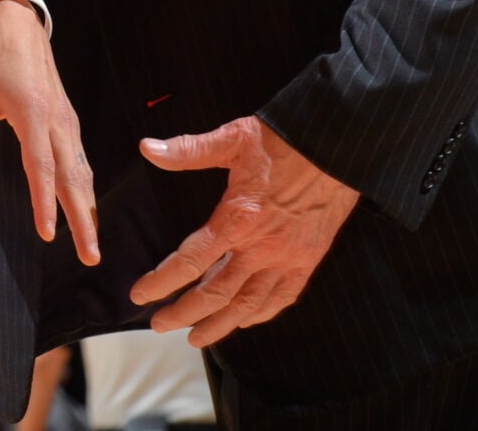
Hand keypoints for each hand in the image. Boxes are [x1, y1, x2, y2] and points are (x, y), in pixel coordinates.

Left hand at [0, 0, 99, 263]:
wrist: (13, 20)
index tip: (48, 234)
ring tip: (91, 242)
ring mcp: (66, 119)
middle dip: (83, 218)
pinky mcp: (67, 118)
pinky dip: (84, 185)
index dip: (44, 202)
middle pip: (73, 176)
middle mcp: (58, 119)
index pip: (41, 166)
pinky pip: (80, 158)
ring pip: (81, 170)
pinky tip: (84, 205)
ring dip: (88, 206)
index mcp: (33, 113)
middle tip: (90, 257)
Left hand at [132, 115, 358, 346]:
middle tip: (158, 325)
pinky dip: (261, 314)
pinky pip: (282, 298)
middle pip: (216, 294)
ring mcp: (288, 259)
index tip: (139, 295)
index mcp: (237, 219)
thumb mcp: (232, 138)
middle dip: (184, 313)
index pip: (191, 261)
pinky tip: (246, 320)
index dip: (162, 282)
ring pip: (249, 305)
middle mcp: (261, 248)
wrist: (337, 149)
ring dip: (220, 325)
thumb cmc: (284, 142)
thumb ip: (188, 149)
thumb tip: (147, 148)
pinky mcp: (308, 261)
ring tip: (196, 338)